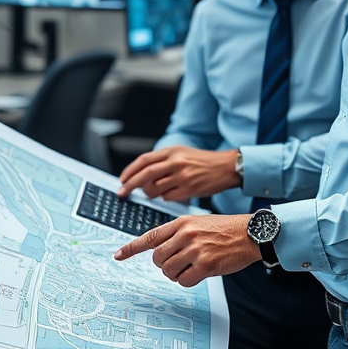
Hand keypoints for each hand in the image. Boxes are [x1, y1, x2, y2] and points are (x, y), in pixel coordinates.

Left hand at [113, 214, 257, 286]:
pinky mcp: (204, 264)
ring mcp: (194, 249)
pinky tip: (200, 272)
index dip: (131, 248)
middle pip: (157, 258)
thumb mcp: (197, 222)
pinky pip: (184, 280)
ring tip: (192, 266)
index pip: (149, 236)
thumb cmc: (225, 229)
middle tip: (180, 263)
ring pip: (168, 271)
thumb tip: (160, 250)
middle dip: (165, 265)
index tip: (118, 256)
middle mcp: (184, 234)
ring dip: (177, 274)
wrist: (251, 233)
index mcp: (181, 222)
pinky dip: (189, 280)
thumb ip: (178, 233)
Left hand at [117, 146, 240, 199]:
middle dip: (130, 185)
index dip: (130, 171)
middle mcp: (176, 162)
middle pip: (145, 174)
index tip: (122, 180)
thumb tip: (139, 175)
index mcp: (171, 151)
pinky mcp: (189, 189)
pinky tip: (169, 194)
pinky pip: (167, 197)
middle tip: (122, 192)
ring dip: (149, 193)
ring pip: (155, 188)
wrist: (225, 167)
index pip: (144, 160)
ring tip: (152, 192)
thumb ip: (162, 161)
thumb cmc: (201, 161)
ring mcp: (182, 176)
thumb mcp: (181, 153)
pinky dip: (164, 197)